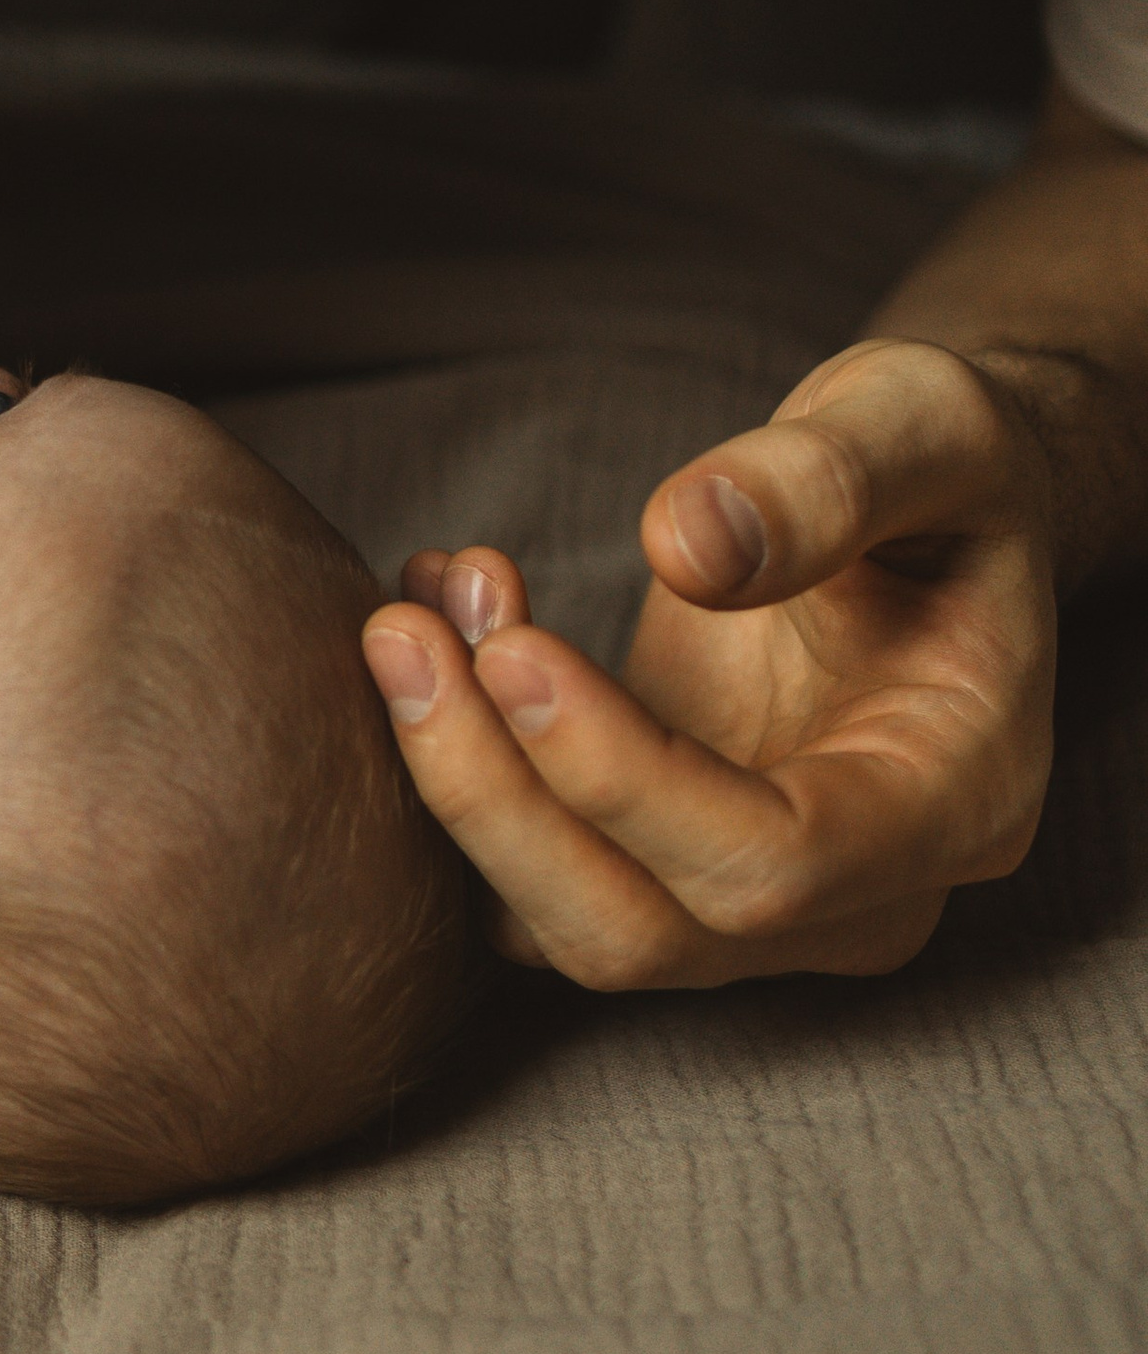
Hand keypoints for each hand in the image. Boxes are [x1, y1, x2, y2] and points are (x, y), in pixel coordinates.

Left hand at [360, 339, 1057, 986]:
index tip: (511, 649)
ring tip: (416, 600)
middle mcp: (856, 894)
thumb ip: (828, 480)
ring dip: (457, 776)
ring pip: (562, 922)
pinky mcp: (658, 857)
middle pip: (643, 932)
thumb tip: (687, 549)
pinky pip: (530, 865)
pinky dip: (456, 761)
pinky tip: (431, 609)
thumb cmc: (943, 462)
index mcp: (953, 806)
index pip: (773, 867)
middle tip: (400, 629)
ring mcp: (753, 893)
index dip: (622, 778)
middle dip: (495, 796)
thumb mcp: (922, 422)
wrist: (915, 499)